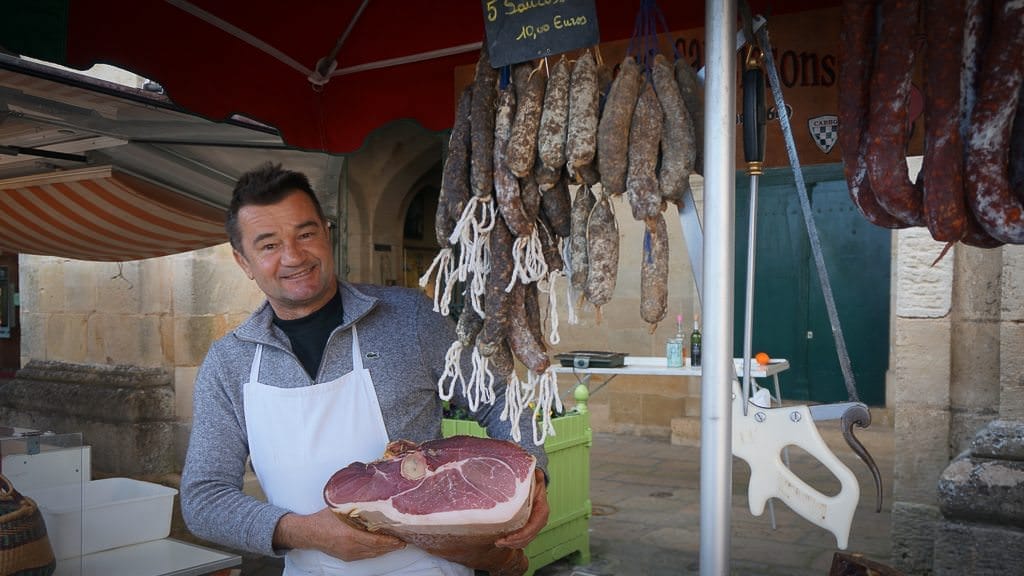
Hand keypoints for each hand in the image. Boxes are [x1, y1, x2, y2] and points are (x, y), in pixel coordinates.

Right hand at [274, 508, 405, 560]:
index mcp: (350, 534)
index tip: (401, 538)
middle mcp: (351, 547)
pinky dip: (376, 552)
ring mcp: (349, 554)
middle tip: (404, 540)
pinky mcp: (347, 557)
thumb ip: (355, 502)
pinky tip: (381, 547)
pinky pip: (365, 556)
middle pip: (377, 549)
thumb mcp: (340, 508)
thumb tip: (369, 490)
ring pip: (372, 554)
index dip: (391, 541)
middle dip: (392, 546)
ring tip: (396, 543)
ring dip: (385, 550)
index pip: (377, 541)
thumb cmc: (323, 519)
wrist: (309, 533)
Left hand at [494, 468, 549, 548]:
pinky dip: (514, 542)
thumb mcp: (535, 479)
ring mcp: (535, 525)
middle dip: (513, 542)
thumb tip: (537, 472)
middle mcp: (540, 520)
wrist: (536, 485)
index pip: (532, 528)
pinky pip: (523, 539)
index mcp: (541, 511)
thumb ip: (536, 476)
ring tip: (499, 543)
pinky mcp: (529, 527)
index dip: (520, 535)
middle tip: (499, 542)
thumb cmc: (534, 483)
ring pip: (525, 540)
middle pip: (528, 537)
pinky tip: (504, 541)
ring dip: (513, 544)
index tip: (507, 538)